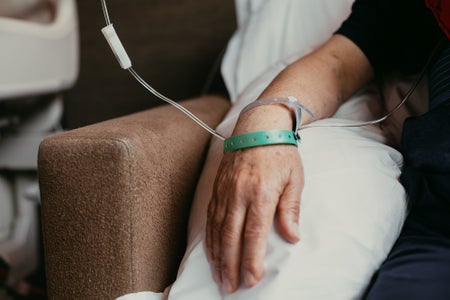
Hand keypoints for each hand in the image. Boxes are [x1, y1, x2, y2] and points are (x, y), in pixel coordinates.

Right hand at [205, 143, 303, 292]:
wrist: (259, 127)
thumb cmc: (281, 153)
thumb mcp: (295, 179)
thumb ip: (291, 209)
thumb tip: (292, 237)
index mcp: (261, 192)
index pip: (254, 233)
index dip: (251, 259)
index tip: (252, 278)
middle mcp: (239, 193)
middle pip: (231, 236)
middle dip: (231, 264)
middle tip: (230, 287)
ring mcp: (225, 191)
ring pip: (217, 229)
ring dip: (217, 256)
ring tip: (219, 276)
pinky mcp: (217, 189)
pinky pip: (210, 217)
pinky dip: (210, 238)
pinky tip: (212, 252)